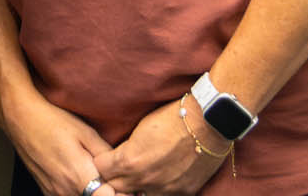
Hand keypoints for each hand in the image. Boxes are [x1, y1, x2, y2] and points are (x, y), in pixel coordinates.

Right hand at [0, 84, 118, 195]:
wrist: (19, 117)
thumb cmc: (51, 120)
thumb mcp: (86, 132)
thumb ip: (107, 156)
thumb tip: (123, 169)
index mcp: (79, 176)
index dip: (124, 194)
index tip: (131, 187)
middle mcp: (65, 190)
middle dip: (110, 194)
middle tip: (118, 183)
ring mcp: (54, 192)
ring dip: (94, 193)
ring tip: (100, 180)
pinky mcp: (46, 190)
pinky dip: (79, 192)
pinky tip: (82, 180)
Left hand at [96, 99, 227, 195]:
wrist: (206, 123)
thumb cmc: (171, 119)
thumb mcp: (139, 130)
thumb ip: (125, 151)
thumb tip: (118, 160)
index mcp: (129, 161)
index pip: (101, 170)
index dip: (103, 163)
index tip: (106, 159)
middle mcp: (144, 179)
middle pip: (117, 187)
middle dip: (115, 178)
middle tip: (120, 169)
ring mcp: (164, 189)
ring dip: (136, 188)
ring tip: (140, 176)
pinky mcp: (183, 192)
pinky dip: (158, 191)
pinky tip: (160, 180)